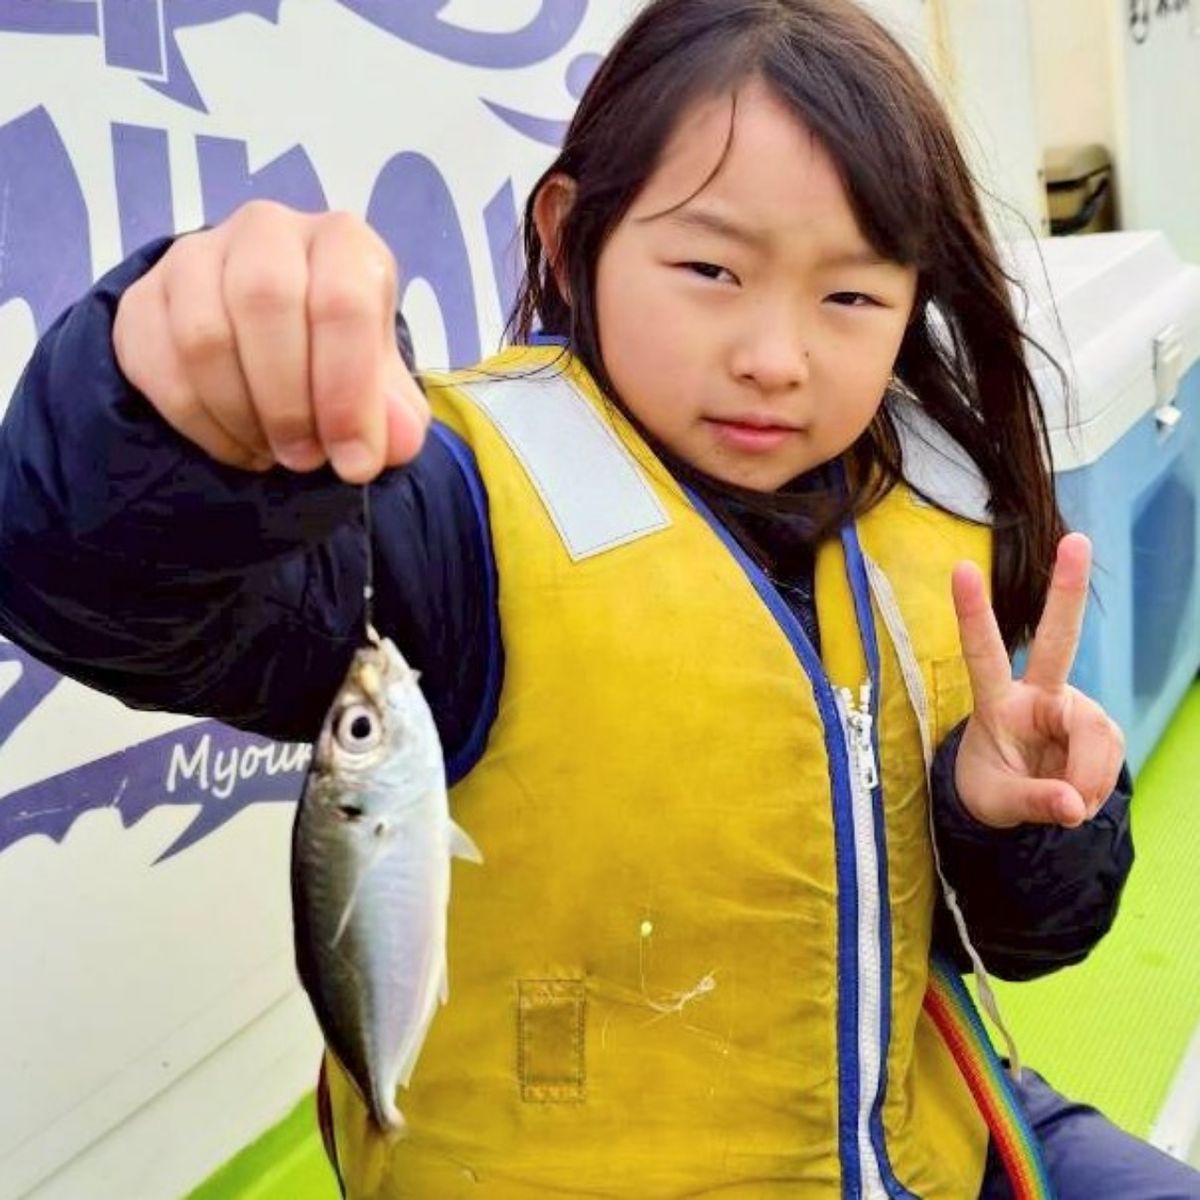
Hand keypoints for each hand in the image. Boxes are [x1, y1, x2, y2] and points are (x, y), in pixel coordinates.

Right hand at [113, 200, 428, 481]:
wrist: (267, 340)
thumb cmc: (337, 357)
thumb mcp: (383, 387)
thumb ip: (397, 415)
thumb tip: (397, 443)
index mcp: (342, 242)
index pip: (343, 301)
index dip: (348, 393)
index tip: (354, 460)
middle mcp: (267, 230)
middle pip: (265, 303)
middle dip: (288, 404)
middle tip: (305, 458)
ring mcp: (194, 256)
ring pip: (204, 335)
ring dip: (242, 416)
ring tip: (273, 452)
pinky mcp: (143, 297)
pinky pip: (156, 362)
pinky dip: (198, 423)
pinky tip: (235, 444)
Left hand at [952, 533, 1124, 828]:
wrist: (1014, 803)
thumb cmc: (989, 788)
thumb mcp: (997, 803)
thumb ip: (1033, 801)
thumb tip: (1073, 804)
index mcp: (995, 702)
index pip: (982, 653)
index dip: (974, 614)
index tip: (962, 568)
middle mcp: (1036, 692)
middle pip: (1057, 638)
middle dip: (1067, 590)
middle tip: (1076, 540)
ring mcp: (1072, 706)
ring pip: (1096, 735)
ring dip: (1087, 778)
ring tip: (1066, 804)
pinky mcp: (1098, 726)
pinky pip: (1110, 758)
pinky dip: (1097, 786)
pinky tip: (1079, 797)